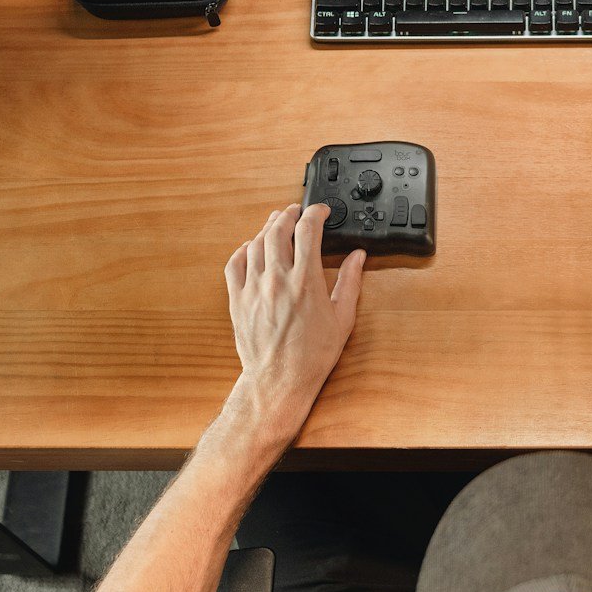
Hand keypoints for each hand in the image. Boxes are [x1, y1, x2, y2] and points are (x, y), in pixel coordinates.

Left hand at [221, 203, 365, 445]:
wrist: (280, 380)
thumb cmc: (312, 355)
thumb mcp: (342, 319)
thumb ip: (350, 282)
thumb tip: (357, 257)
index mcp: (305, 282)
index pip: (307, 230)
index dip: (314, 213)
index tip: (319, 211)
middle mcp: (277, 280)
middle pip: (277, 229)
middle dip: (288, 214)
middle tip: (296, 211)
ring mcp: (253, 289)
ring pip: (255, 243)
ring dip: (267, 228)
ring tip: (276, 225)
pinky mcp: (237, 300)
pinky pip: (234, 264)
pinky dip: (243, 250)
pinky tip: (251, 248)